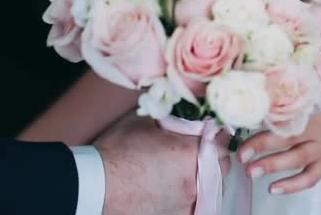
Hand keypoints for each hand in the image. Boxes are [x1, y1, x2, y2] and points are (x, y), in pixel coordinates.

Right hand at [94, 113, 230, 214]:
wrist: (97, 185)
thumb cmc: (118, 153)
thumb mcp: (147, 123)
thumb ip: (172, 120)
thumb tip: (182, 114)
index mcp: (191, 152)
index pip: (223, 142)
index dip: (218, 135)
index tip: (213, 133)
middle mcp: (195, 179)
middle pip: (222, 167)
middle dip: (215, 157)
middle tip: (200, 151)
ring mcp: (187, 201)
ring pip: (212, 187)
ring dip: (206, 177)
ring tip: (185, 171)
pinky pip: (196, 205)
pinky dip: (192, 196)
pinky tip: (178, 188)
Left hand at [238, 79, 320, 194]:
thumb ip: (309, 76)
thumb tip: (278, 65)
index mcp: (320, 105)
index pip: (287, 110)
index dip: (264, 114)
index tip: (242, 117)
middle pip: (288, 137)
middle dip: (261, 146)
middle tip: (240, 153)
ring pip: (296, 160)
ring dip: (272, 166)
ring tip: (250, 172)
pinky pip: (311, 177)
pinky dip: (293, 185)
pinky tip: (274, 188)